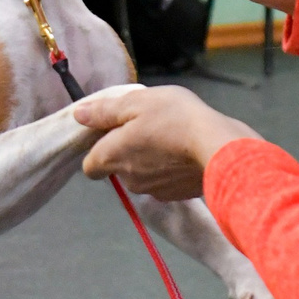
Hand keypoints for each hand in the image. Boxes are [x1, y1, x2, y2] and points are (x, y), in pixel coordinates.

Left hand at [72, 84, 262, 200]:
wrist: (219, 148)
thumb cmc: (175, 118)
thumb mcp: (137, 102)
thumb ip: (104, 111)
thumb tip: (79, 115)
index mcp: (111, 156)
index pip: (89, 166)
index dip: (98, 149)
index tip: (115, 132)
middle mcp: (127, 180)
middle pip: (118, 169)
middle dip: (128, 152)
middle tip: (148, 127)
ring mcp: (152, 191)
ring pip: (142, 176)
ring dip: (149, 161)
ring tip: (170, 139)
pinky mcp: (176, 196)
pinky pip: (164, 183)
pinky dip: (169, 171)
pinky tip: (185, 154)